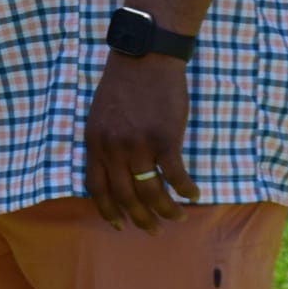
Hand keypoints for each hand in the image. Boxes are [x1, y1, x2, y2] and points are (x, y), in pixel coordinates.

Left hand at [83, 51, 197, 232]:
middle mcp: (112, 147)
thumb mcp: (99, 115)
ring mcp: (138, 145)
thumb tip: (111, 171)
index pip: (96, 187)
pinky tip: (193, 194)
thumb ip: (103, 143)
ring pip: (151, 191)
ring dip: (165, 210)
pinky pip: (175, 175)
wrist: (144, 58)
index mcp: (94, 142)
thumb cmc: (123, 85)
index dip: (108, 210)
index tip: (118, 225)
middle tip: (152, 230)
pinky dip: (185, 189)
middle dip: (139, 218)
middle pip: (125, 196)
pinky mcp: (164, 139)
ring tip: (176, 217)